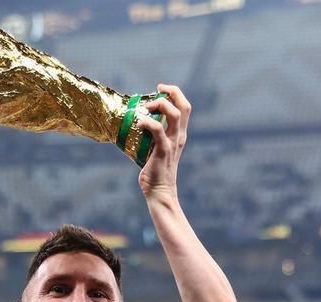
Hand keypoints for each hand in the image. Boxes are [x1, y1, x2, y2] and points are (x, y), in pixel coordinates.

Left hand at [136, 84, 189, 200]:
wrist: (160, 191)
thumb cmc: (155, 171)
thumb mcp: (157, 148)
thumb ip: (152, 136)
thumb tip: (136, 124)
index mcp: (179, 134)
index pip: (184, 107)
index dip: (175, 93)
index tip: (160, 90)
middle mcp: (179, 136)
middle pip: (184, 106)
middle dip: (171, 93)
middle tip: (156, 92)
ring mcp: (173, 143)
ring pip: (174, 114)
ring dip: (160, 105)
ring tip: (145, 108)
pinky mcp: (163, 150)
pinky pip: (158, 130)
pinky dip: (148, 122)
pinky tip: (139, 123)